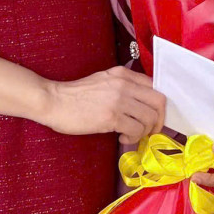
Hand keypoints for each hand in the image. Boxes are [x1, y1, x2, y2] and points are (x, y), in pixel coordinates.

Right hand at [41, 66, 165, 145]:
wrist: (53, 101)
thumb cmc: (76, 95)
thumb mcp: (104, 81)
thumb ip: (124, 87)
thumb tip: (143, 104)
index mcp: (123, 74)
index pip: (155, 87)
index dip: (159, 106)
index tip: (154, 117)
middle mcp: (124, 84)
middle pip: (159, 102)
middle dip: (159, 120)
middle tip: (150, 131)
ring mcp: (118, 100)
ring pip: (150, 118)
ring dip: (145, 132)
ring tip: (131, 135)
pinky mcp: (111, 116)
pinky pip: (136, 130)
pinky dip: (133, 138)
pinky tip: (122, 138)